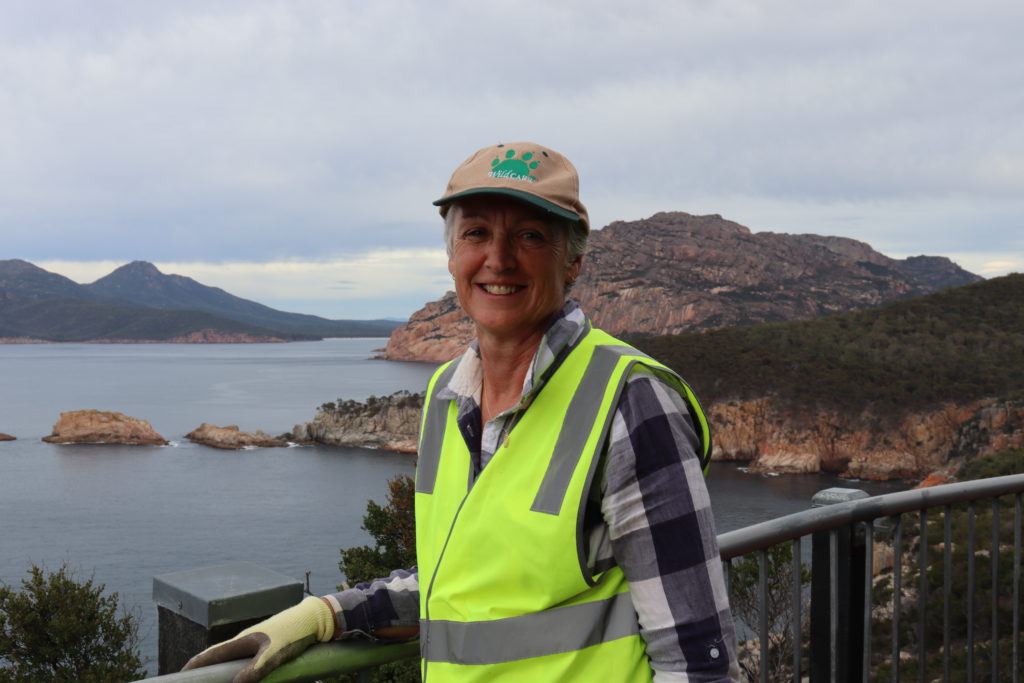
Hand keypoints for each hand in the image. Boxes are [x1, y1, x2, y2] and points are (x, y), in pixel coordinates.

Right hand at [181, 596, 334, 682]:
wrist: (312, 620)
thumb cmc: (293, 633)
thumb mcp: (274, 653)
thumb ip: (256, 669)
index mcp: (240, 641)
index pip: (210, 655)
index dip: (194, 665)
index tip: (180, 675)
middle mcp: (243, 643)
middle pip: (216, 659)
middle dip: (204, 671)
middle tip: (194, 682)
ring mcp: (253, 645)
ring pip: (230, 662)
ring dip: (220, 672)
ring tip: (212, 681)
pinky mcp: (264, 649)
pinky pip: (244, 663)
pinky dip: (237, 672)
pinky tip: (239, 678)